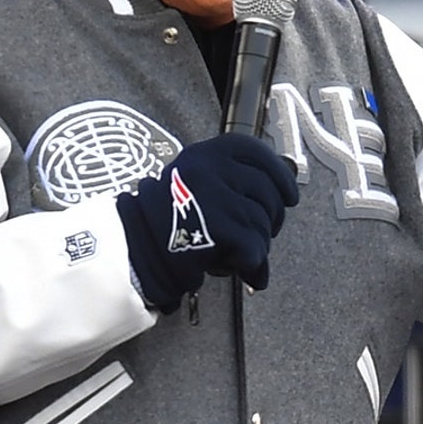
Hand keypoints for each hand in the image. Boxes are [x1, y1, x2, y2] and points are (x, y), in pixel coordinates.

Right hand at [116, 132, 298, 312]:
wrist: (132, 248)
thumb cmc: (161, 221)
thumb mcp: (190, 182)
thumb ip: (227, 180)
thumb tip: (275, 192)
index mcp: (205, 154)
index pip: (256, 154)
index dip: (280, 176)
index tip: (289, 195)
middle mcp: (212, 169)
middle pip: (267, 191)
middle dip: (272, 217)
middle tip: (262, 234)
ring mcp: (216, 197)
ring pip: (262, 222)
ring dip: (259, 245)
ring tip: (240, 254)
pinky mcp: (220, 227)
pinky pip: (255, 248)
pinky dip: (254, 264)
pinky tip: (244, 269)